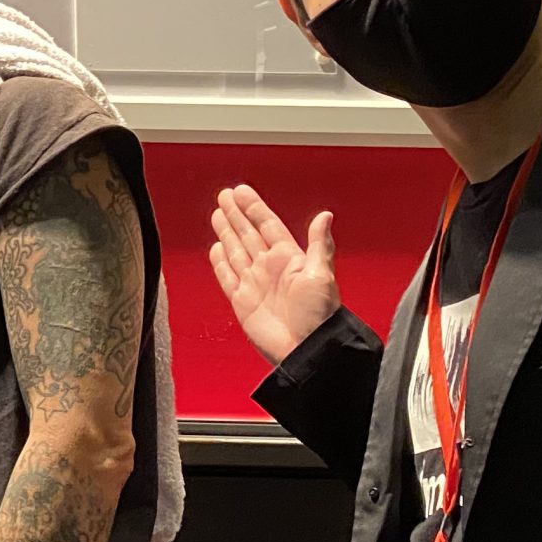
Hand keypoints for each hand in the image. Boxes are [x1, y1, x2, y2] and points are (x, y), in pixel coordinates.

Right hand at [208, 184, 339, 365]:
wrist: (305, 350)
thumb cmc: (319, 317)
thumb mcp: (322, 276)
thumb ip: (319, 245)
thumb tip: (325, 216)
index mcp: (288, 259)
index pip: (267, 225)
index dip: (254, 207)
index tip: (241, 191)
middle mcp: (270, 268)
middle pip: (248, 233)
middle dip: (236, 214)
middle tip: (225, 195)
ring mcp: (254, 283)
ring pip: (236, 250)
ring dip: (227, 232)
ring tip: (218, 214)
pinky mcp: (242, 301)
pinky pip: (227, 276)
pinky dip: (220, 262)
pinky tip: (216, 249)